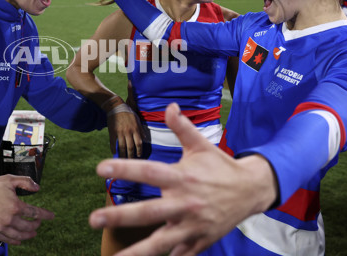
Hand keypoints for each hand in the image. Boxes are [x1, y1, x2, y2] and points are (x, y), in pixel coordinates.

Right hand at [0, 175, 53, 244]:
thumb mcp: (10, 179)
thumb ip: (26, 182)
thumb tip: (38, 188)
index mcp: (15, 206)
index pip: (35, 213)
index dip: (45, 215)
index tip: (52, 216)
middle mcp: (9, 219)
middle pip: (29, 226)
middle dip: (36, 225)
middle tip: (38, 223)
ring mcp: (1, 227)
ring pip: (19, 235)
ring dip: (28, 235)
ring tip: (33, 233)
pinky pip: (7, 240)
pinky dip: (15, 241)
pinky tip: (19, 240)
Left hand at [89, 103, 276, 255]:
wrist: (251, 190)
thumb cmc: (220, 166)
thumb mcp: (202, 145)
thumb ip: (182, 127)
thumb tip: (170, 105)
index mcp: (182, 177)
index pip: (149, 172)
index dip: (125, 170)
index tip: (100, 169)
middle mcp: (185, 202)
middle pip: (149, 212)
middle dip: (120, 217)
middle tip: (94, 220)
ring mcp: (193, 225)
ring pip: (162, 242)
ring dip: (138, 251)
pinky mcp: (200, 240)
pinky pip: (181, 254)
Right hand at [107, 110, 144, 157]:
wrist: (116, 106)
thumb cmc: (128, 113)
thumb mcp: (137, 119)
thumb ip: (141, 129)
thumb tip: (145, 138)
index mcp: (135, 129)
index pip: (139, 143)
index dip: (139, 150)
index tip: (139, 155)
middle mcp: (128, 131)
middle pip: (130, 147)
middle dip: (131, 155)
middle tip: (131, 160)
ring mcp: (120, 132)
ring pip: (122, 146)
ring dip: (122, 154)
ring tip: (123, 159)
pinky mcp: (112, 132)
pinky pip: (113, 142)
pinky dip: (113, 148)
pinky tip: (114, 152)